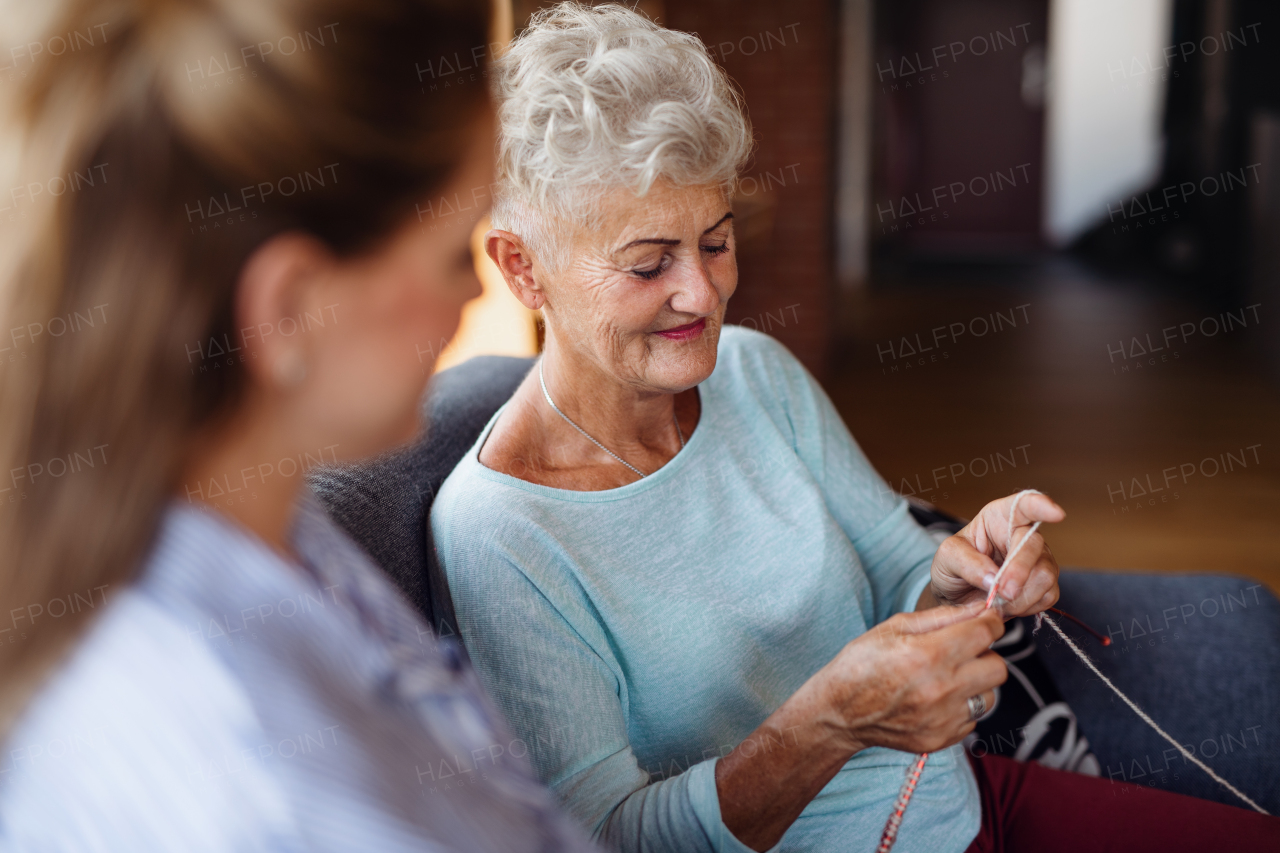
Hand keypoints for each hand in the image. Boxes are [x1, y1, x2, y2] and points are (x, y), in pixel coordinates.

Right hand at [815, 602, 1006, 754]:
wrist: (839, 712)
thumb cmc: (861, 663)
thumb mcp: (894, 627)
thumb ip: (942, 616)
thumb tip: (978, 608)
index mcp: (929, 654)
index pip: (985, 633)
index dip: (990, 622)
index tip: (984, 622)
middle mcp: (941, 689)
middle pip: (998, 667)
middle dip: (985, 654)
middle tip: (964, 651)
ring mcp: (943, 718)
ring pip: (990, 696)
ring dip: (975, 683)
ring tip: (948, 678)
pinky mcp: (941, 738)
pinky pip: (972, 719)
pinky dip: (960, 707)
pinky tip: (936, 699)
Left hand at [928, 491, 1065, 616]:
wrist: (958, 595)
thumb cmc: (953, 566)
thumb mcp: (947, 558)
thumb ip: (967, 563)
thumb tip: (993, 578)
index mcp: (999, 517)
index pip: (1024, 504)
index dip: (1041, 506)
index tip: (1054, 512)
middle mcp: (1023, 534)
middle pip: (1034, 546)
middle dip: (1019, 571)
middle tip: (1003, 592)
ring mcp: (1039, 559)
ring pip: (1045, 575)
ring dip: (1020, 596)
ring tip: (997, 600)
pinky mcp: (1046, 584)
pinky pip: (1048, 596)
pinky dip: (1026, 607)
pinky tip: (1009, 604)